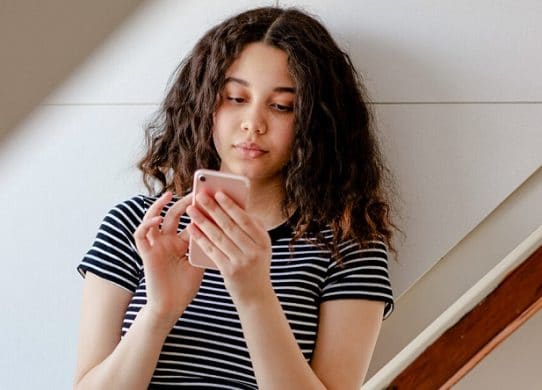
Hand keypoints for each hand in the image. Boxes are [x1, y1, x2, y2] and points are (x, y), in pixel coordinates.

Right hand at [134, 191, 203, 324]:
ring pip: (152, 219)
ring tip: (167, 196)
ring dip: (158, 206)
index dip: (199, 209)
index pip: (191, 220)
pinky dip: (146, 225)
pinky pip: (141, 235)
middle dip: (183, 203)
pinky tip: (156, 219)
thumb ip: (206, 246)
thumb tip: (223, 229)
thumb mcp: (199, 263)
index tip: (210, 198)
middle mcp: (168, 241)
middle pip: (174, 215)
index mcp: (183, 242)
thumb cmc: (186, 287)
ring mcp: (156, 246)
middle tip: (194, 192)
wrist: (171, 307)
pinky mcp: (146, 254)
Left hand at [186, 191, 273, 303]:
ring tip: (191, 209)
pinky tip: (192, 228)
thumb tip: (233, 205)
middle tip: (200, 196)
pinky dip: (201, 238)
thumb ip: (250, 228)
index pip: (245, 219)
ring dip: (203, 221)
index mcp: (263, 240)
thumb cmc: (255, 264)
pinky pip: (212, 251)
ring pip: (219, 237)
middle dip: (213, 209)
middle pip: (230, 225)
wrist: (256, 295)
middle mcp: (254, 250)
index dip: (230, 205)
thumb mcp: (260, 246)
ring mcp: (242, 261)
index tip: (217, 193)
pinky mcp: (230, 271)